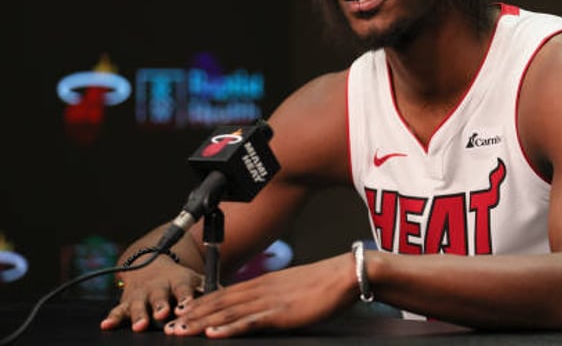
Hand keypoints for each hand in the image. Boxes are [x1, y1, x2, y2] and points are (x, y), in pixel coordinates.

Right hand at [100, 259, 203, 332]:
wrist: (151, 265)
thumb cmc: (178, 280)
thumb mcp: (194, 280)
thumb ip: (209, 289)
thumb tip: (228, 299)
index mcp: (178, 281)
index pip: (183, 289)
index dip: (185, 297)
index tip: (187, 305)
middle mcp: (158, 286)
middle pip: (159, 296)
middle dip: (160, 305)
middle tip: (163, 314)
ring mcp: (141, 294)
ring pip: (139, 304)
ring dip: (139, 314)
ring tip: (139, 325)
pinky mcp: (126, 301)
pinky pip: (118, 310)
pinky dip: (112, 317)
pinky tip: (106, 325)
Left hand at [164, 252, 356, 337]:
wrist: (345, 274)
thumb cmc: (324, 284)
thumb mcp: (292, 288)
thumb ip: (274, 295)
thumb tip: (261, 307)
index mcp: (263, 283)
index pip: (225, 293)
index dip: (201, 303)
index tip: (182, 312)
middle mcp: (261, 289)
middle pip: (220, 303)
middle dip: (193, 315)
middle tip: (170, 326)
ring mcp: (269, 301)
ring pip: (228, 313)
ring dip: (202, 323)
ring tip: (181, 332)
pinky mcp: (281, 313)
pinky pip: (250, 322)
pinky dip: (229, 328)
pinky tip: (213, 334)